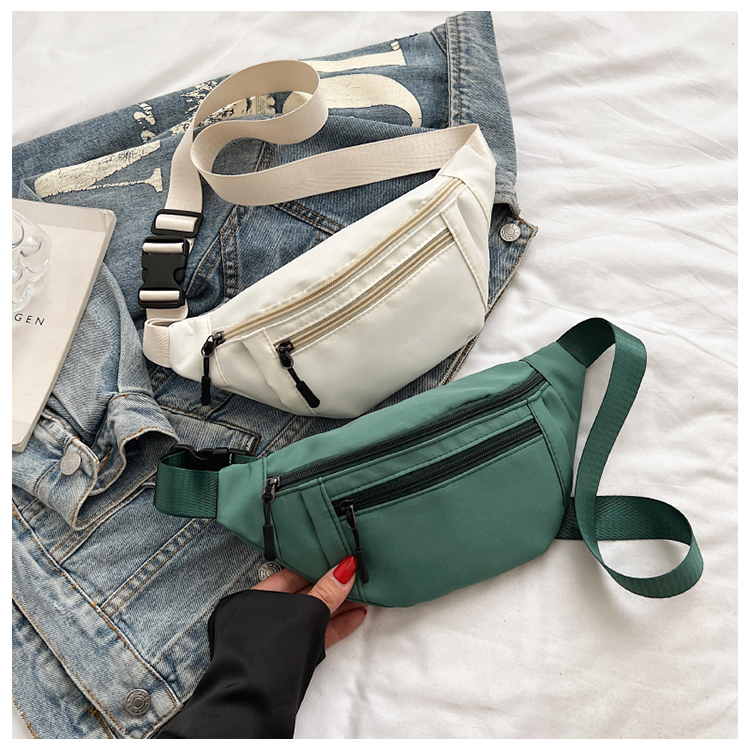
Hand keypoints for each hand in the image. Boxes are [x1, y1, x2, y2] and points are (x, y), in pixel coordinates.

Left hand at [252, 556, 366, 647]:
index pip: (293, 573)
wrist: (257, 699)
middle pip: (308, 592)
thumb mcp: (304, 613)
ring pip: (317, 613)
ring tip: (365, 594)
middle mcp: (270, 613)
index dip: (318, 564)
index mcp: (260, 596)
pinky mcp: (298, 650)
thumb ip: (326, 592)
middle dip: (334, 585)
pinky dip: (338, 624)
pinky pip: (320, 631)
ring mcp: (285, 633)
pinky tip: (358, 616)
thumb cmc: (270, 650)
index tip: (341, 557)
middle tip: (359, 574)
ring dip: (341, 605)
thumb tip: (346, 569)